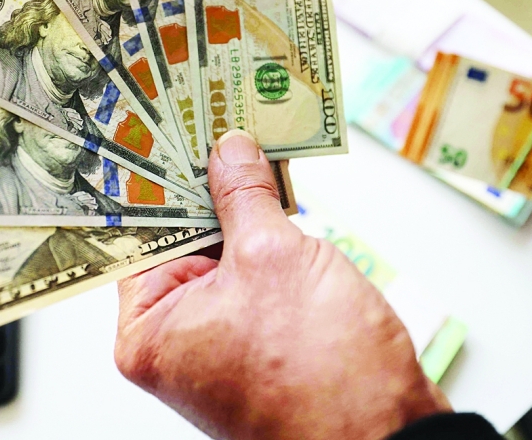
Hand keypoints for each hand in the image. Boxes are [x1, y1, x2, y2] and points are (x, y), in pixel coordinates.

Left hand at [114, 130, 448, 439]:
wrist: (388, 437)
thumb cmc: (321, 377)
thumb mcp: (274, 258)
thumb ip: (245, 196)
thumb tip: (229, 151)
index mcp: (151, 332)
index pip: (143, 234)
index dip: (162, 177)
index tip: (174, 128)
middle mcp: (178, 343)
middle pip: (183, 242)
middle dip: (208, 188)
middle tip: (219, 124)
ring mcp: (222, 345)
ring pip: (225, 257)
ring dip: (244, 210)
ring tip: (254, 147)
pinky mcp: (264, 343)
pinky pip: (256, 278)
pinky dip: (269, 241)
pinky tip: (283, 196)